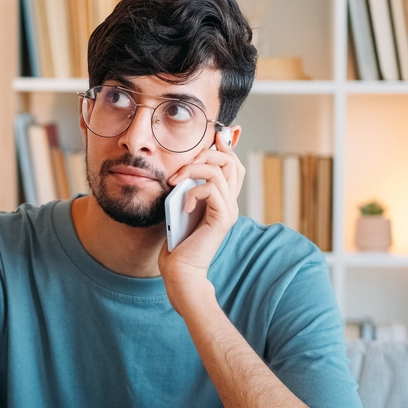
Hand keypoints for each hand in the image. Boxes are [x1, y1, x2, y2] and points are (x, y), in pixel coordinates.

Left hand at [158, 129, 243, 316]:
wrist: (180, 272)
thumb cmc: (176, 243)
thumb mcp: (179, 206)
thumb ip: (186, 188)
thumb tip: (181, 167)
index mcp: (222, 199)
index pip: (232, 163)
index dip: (224, 146)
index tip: (209, 136)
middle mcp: (230, 203)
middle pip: (231, 161)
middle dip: (206, 154)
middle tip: (181, 167)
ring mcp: (229, 211)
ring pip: (221, 170)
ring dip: (194, 169)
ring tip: (175, 181)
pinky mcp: (222, 219)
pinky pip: (212, 189)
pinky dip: (193, 190)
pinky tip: (182, 203)